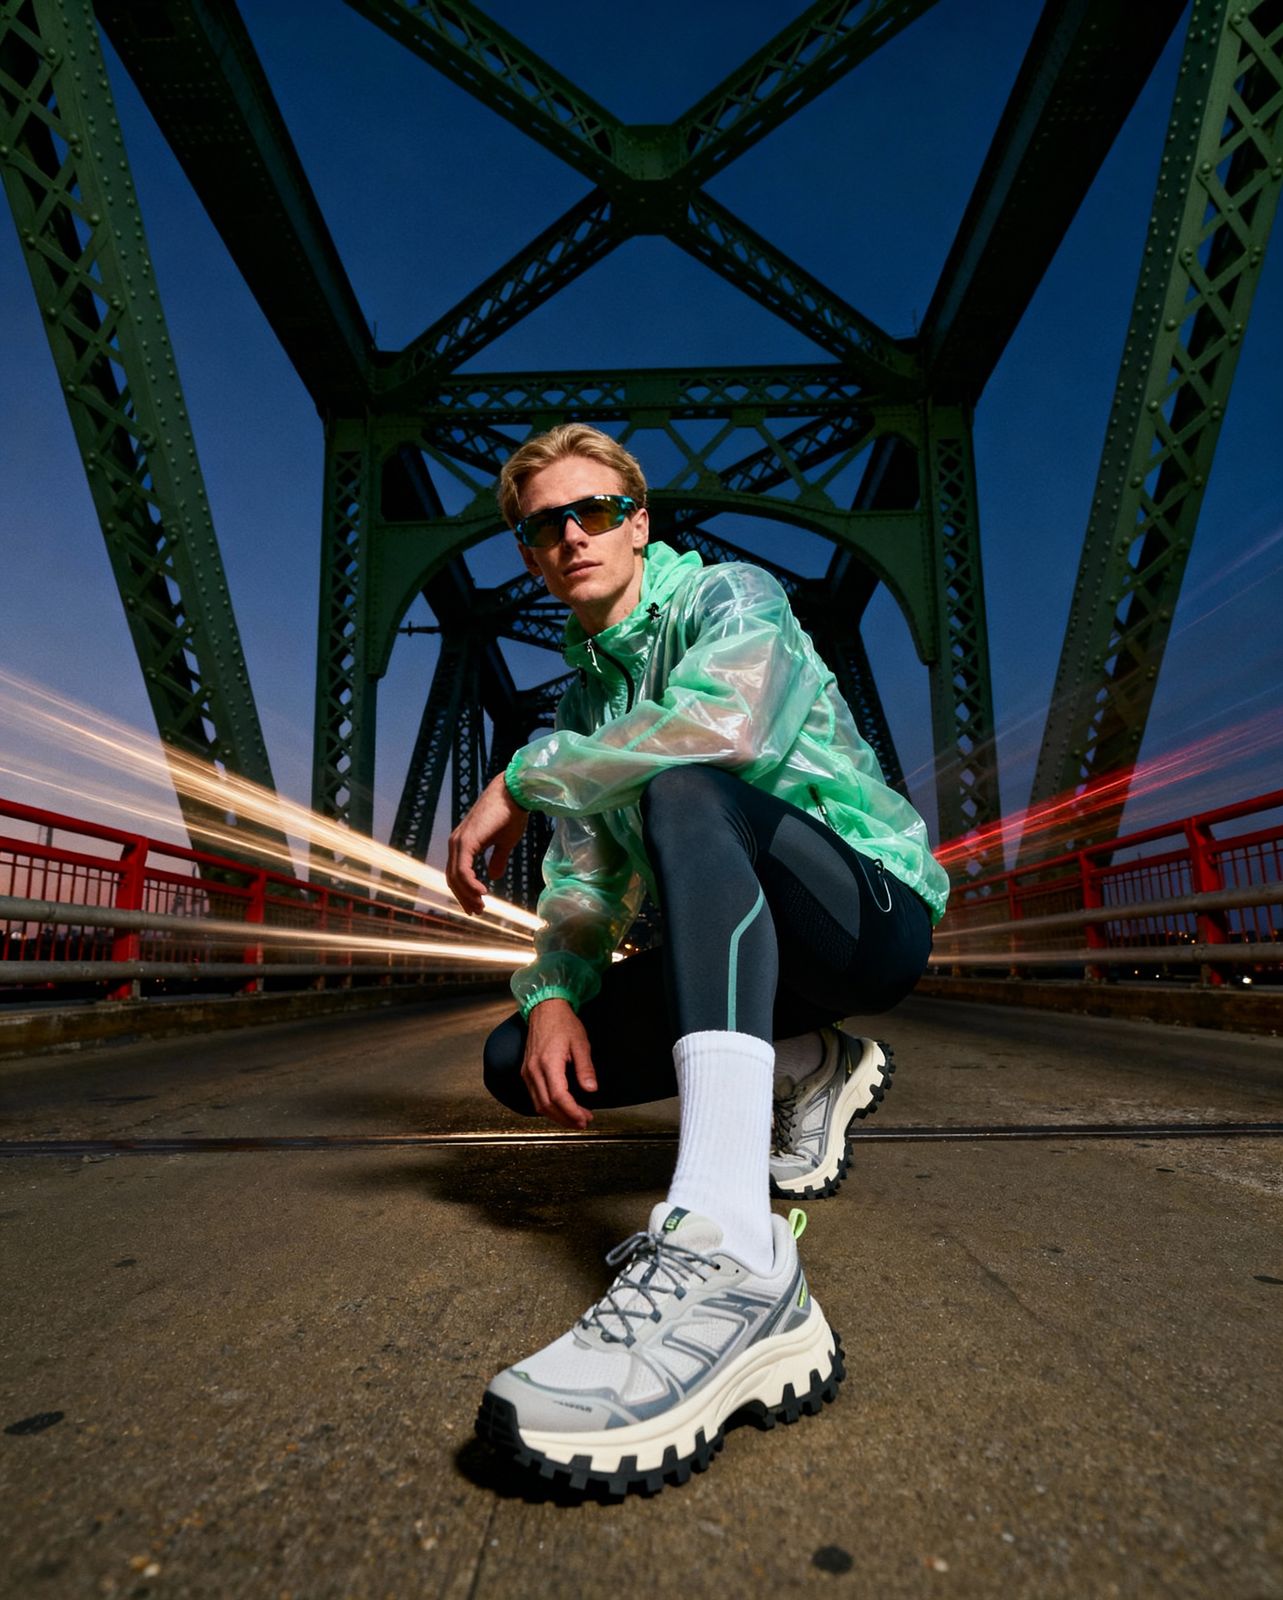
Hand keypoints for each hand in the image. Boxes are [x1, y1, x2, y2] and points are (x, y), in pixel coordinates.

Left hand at [446, 773, 529, 914]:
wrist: (513, 794)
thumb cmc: (511, 814)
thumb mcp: (504, 842)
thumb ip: (497, 859)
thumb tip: (494, 876)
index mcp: (463, 843)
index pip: (457, 874)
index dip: (464, 892)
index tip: (476, 906)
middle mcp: (456, 843)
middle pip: (453, 878)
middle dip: (464, 898)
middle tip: (477, 911)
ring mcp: (459, 842)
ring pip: (456, 877)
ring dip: (467, 895)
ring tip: (480, 906)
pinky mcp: (466, 841)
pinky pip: (463, 870)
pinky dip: (470, 884)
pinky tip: (482, 893)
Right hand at [522, 998, 596, 1129]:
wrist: (545, 1009)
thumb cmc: (563, 1023)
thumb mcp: (580, 1043)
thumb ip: (585, 1068)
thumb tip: (591, 1090)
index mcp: (548, 1062)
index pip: (558, 1096)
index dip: (572, 1111)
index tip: (585, 1118)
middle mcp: (534, 1070)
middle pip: (547, 1105)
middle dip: (566, 1118)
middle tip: (583, 1122)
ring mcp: (527, 1072)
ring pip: (539, 1104)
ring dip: (556, 1116)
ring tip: (574, 1118)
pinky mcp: (526, 1072)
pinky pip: (534, 1096)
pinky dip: (547, 1107)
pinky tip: (561, 1108)